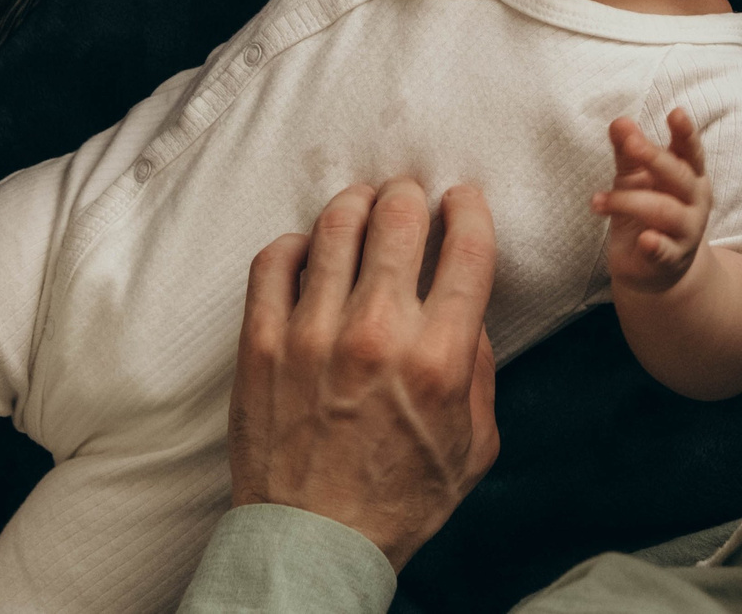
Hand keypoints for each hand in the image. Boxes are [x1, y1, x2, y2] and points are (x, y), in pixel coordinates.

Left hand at [229, 180, 499, 570]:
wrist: (314, 545)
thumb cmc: (399, 501)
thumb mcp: (474, 445)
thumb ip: (481, 370)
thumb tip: (467, 309)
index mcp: (438, 359)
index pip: (466, 246)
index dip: (469, 208)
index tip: (462, 201)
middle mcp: (376, 334)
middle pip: (399, 216)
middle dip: (411, 195)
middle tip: (409, 198)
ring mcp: (311, 334)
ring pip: (336, 225)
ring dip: (356, 205)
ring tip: (362, 208)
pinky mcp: (261, 343)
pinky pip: (274, 259)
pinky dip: (296, 241)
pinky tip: (308, 250)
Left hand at [594, 110, 713, 292]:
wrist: (655, 269)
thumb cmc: (647, 213)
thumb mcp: (635, 179)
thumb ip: (628, 152)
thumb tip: (619, 122)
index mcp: (689, 175)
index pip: (690, 150)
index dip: (685, 133)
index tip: (675, 113)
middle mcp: (695, 201)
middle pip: (678, 175)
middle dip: (654, 157)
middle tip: (630, 143)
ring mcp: (687, 231)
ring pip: (664, 210)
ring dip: (628, 201)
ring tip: (597, 200)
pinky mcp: (672, 258)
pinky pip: (665, 251)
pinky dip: (656, 245)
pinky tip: (645, 240)